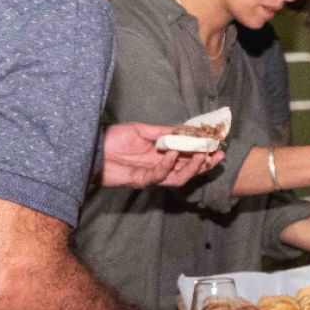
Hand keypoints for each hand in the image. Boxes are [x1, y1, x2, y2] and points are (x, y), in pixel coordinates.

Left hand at [101, 122, 221, 188]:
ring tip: (201, 155)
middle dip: (204, 164)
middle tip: (217, 155)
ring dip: (191, 168)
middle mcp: (159, 166)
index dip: (202, 152)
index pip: (187, 155)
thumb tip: (182, 129)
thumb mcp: (141, 130)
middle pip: (188, 170)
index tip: (216, 144)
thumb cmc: (113, 138)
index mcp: (161, 154)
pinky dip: (167, 165)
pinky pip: (158, 175)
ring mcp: (150, 175)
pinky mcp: (140, 180)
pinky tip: (172, 153)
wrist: (91, 149)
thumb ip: (161, 132)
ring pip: (178, 178)